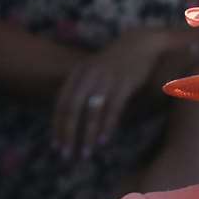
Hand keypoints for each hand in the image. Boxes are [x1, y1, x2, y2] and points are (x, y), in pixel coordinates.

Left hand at [51, 27, 175, 158]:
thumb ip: (86, 90)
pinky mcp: (123, 83)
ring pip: (90, 112)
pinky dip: (106, 126)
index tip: (56, 146)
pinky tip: (103, 141)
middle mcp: (87, 76)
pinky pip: (112, 109)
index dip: (57, 126)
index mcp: (78, 74)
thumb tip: (77, 114)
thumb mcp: (97, 73)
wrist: (142, 43)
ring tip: (85, 153)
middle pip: (71, 110)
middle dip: (67, 134)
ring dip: (87, 135)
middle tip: (65, 155)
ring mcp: (105, 79)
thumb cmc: (120, 62)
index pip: (61, 104)